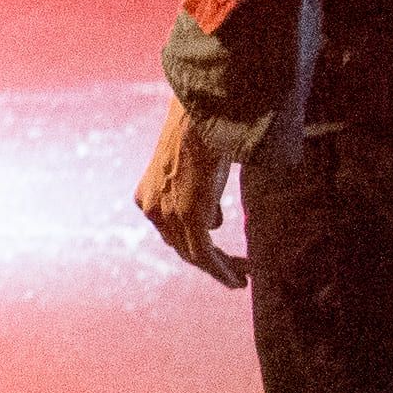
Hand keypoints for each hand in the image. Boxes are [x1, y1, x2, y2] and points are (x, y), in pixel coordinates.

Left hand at [134, 106, 250, 285]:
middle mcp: (151, 208)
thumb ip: (200, 197)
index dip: (199, 247)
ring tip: (244, 277)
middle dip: (212, 263)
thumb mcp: (196, 170)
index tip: (222, 257)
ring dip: (222, 270)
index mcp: (148, 195)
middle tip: (238, 272)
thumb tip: (214, 222)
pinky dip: (223, 271)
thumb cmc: (204, 132)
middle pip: (182, 247)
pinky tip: (239, 280)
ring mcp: (167, 213)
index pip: (173, 233)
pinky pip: (205, 255)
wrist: (202, 112)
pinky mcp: (187, 216)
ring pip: (195, 256)